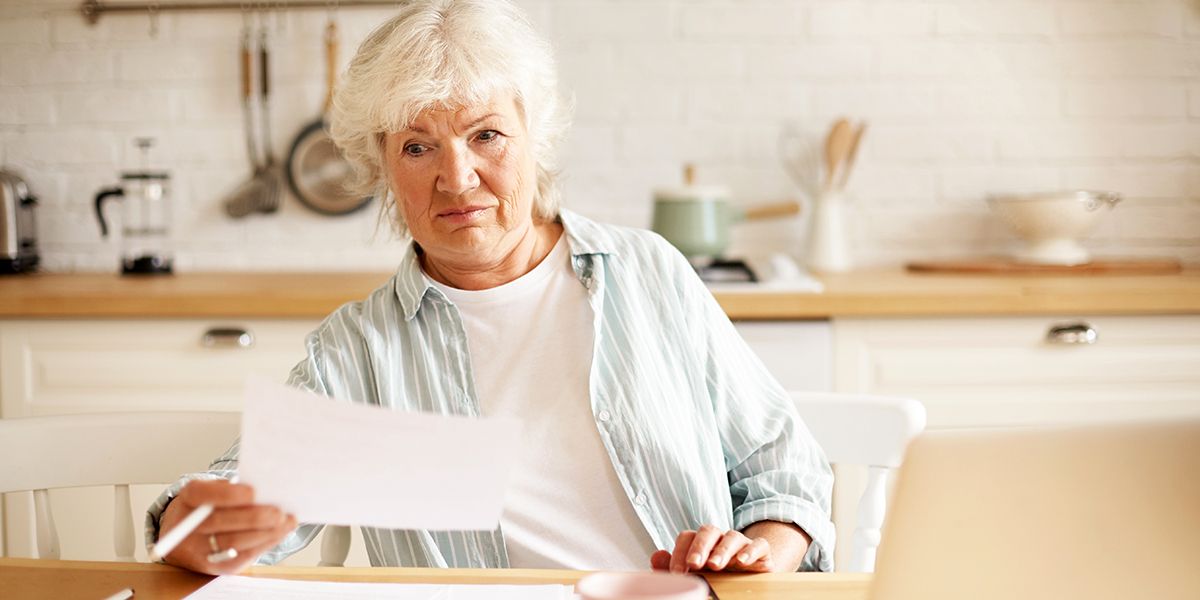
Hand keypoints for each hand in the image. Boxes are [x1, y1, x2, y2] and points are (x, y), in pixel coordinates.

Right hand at [157, 480, 296, 574]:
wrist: (184, 536)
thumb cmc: (208, 507)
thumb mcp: (213, 490)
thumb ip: (233, 489)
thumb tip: (265, 493)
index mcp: (189, 499)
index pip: (203, 495)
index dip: (229, 495)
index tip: (253, 492)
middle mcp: (187, 526)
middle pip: (220, 522)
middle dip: (254, 517)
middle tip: (279, 512)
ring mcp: (198, 549)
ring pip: (233, 542)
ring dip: (265, 533)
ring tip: (286, 522)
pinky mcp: (213, 566)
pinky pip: (241, 557)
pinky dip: (264, 544)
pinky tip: (278, 534)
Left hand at [650, 524, 773, 573]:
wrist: (751, 575)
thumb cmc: (720, 574)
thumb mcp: (696, 573)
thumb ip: (674, 566)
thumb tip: (656, 557)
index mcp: (701, 542)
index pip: (687, 537)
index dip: (680, 552)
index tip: (677, 572)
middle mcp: (720, 538)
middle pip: (708, 531)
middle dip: (699, 547)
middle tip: (694, 564)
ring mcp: (741, 543)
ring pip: (732, 536)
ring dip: (722, 550)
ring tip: (716, 565)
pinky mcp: (761, 551)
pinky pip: (758, 544)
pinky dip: (750, 551)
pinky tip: (742, 562)